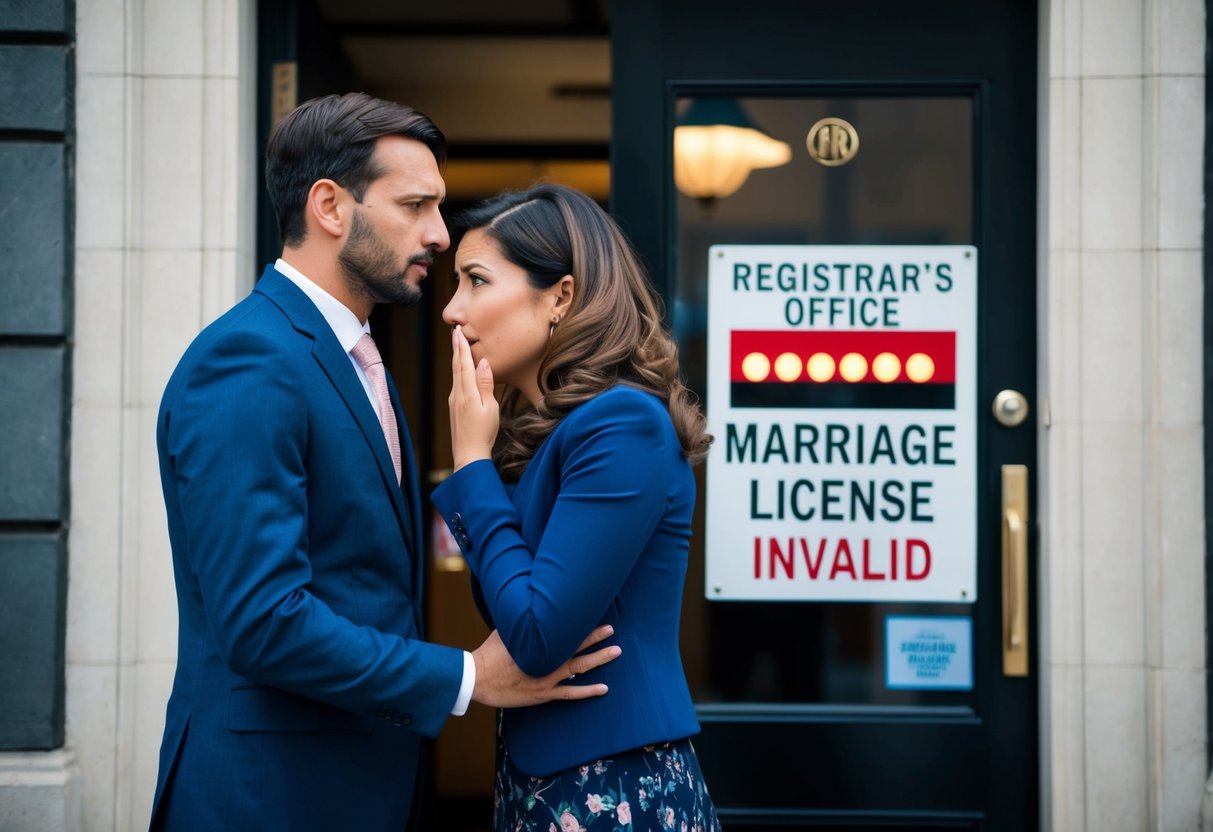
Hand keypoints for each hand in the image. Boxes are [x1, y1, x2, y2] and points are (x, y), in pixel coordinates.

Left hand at [449, 325, 498, 469]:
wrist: (469, 454)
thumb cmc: (483, 433)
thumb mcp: (490, 407)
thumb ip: (486, 384)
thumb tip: (483, 363)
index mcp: (467, 392)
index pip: (463, 364)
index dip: (461, 347)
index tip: (458, 332)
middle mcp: (457, 394)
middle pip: (456, 366)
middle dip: (456, 348)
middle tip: (455, 332)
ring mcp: (454, 401)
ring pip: (455, 374)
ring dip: (457, 358)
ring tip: (458, 346)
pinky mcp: (454, 407)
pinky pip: (456, 383)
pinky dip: (458, 371)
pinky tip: (461, 370)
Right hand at [470, 625, 620, 707]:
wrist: (477, 678)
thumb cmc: (489, 653)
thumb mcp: (505, 631)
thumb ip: (520, 622)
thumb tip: (527, 607)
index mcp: (538, 643)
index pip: (565, 630)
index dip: (581, 623)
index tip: (594, 613)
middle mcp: (547, 659)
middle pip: (577, 646)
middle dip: (596, 637)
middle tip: (611, 630)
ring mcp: (547, 679)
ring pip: (579, 668)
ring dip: (599, 659)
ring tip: (616, 652)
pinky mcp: (543, 694)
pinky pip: (570, 693)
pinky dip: (588, 691)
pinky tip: (604, 689)